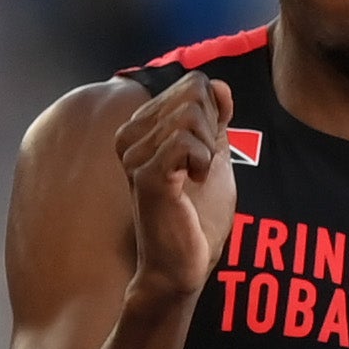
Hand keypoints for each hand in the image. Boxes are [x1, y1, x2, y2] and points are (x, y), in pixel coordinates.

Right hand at [116, 72, 237, 305]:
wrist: (182, 264)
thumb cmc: (196, 217)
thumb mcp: (213, 159)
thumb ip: (215, 121)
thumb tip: (217, 84)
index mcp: (141, 127)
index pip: (192, 85)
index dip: (215, 115)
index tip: (207, 150)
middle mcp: (130, 135)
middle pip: (193, 96)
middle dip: (213, 131)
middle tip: (202, 166)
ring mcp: (134, 154)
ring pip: (191, 117)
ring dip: (209, 150)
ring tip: (197, 177)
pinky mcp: (146, 175)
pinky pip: (186, 142)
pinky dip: (204, 161)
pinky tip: (196, 181)